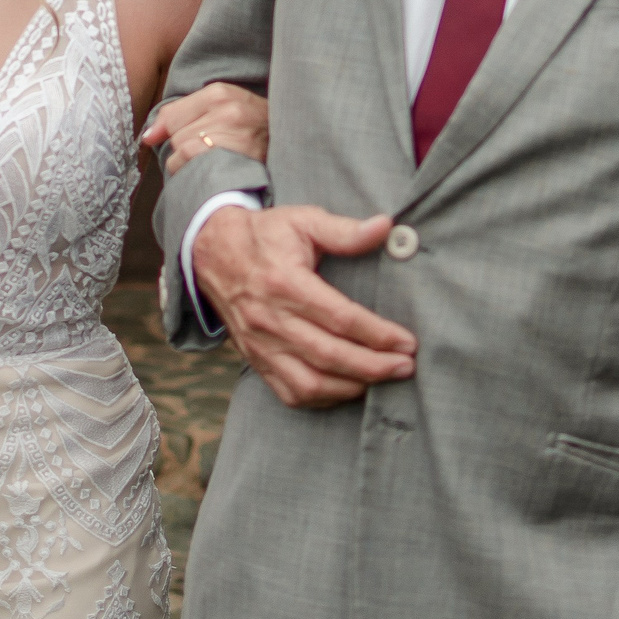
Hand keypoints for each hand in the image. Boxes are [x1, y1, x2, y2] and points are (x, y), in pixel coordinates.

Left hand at [142, 83, 269, 169]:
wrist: (295, 140)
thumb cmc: (252, 128)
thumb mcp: (222, 109)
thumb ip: (181, 115)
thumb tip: (147, 137)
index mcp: (220, 92)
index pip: (170, 116)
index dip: (169, 132)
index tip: (181, 141)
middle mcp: (228, 108)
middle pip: (175, 135)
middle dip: (183, 148)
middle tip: (207, 153)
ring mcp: (236, 132)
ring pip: (182, 152)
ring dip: (189, 165)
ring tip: (210, 164)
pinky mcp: (241, 156)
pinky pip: (197, 165)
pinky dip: (197, 174)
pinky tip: (213, 173)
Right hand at [192, 205, 413, 407]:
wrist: (211, 253)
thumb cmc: (264, 235)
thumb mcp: (303, 221)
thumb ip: (344, 230)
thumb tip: (385, 227)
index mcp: (285, 283)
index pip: (340, 318)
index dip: (378, 334)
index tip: (407, 342)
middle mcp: (270, 319)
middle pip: (329, 355)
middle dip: (374, 366)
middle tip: (406, 367)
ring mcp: (260, 344)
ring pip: (310, 382)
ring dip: (351, 387)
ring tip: (382, 380)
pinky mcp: (255, 359)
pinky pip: (289, 392)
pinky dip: (322, 398)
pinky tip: (348, 389)